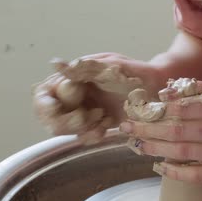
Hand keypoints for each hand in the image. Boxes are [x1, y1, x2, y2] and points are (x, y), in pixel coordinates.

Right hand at [32, 53, 164, 142]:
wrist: (158, 89)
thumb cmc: (135, 72)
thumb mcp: (109, 65)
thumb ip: (83, 67)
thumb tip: (55, 64)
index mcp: (72, 78)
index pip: (42, 95)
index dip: (45, 105)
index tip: (55, 109)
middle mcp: (73, 96)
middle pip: (50, 118)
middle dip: (66, 122)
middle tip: (86, 117)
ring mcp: (83, 111)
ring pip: (67, 131)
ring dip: (83, 128)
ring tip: (103, 118)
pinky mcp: (96, 125)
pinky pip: (84, 137)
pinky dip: (93, 135)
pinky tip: (108, 126)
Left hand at [120, 80, 201, 182]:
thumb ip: (190, 91)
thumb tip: (163, 93)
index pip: (185, 107)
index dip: (160, 109)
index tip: (140, 111)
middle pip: (180, 130)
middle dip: (150, 129)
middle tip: (129, 128)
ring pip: (184, 152)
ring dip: (156, 148)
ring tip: (138, 145)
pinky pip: (195, 174)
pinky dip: (175, 172)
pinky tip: (158, 166)